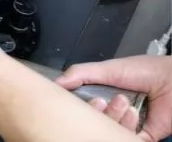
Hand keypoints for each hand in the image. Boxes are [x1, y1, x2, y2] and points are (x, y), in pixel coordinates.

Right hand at [56, 55, 171, 141]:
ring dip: (113, 117)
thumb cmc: (145, 71)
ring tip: (124, 102)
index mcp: (101, 95)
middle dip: (94, 111)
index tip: (72, 97)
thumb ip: (80, 73)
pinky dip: (125, 128)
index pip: (80, 105)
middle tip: (101, 101)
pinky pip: (125, 139)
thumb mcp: (108, 68)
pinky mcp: (140, 136)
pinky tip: (132, 113)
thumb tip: (57, 83)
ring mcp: (125, 125)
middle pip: (91, 120)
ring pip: (105, 131)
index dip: (75, 104)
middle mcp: (112, 112)